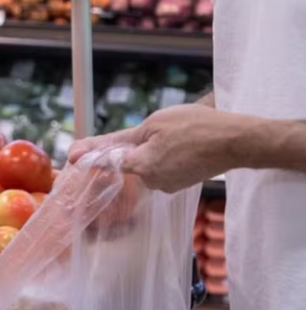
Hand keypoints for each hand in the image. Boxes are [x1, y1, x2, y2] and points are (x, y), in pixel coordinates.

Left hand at [68, 104, 245, 192]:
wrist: (237, 141)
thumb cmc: (195, 128)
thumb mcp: (152, 125)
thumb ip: (119, 141)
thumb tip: (88, 153)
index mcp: (142, 167)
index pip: (109, 163)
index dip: (91, 157)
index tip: (71, 157)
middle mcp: (153, 182)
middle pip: (130, 163)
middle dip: (133, 147)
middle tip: (157, 129)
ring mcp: (169, 185)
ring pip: (148, 164)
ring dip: (152, 149)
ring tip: (176, 133)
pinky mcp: (182, 182)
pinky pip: (164, 167)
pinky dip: (166, 155)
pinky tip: (182, 143)